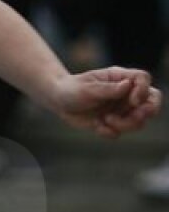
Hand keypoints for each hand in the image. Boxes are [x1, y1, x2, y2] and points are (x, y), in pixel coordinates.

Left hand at [47, 67, 162, 138]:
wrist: (59, 101)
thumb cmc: (72, 89)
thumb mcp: (87, 88)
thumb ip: (107, 89)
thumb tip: (128, 85)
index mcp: (120, 78)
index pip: (143, 79)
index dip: (143, 90)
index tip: (132, 101)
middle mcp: (125, 93)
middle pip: (152, 101)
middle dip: (146, 112)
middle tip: (134, 116)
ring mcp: (121, 109)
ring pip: (139, 121)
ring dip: (125, 124)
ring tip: (105, 119)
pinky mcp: (112, 123)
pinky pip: (120, 132)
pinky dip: (110, 132)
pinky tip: (97, 126)